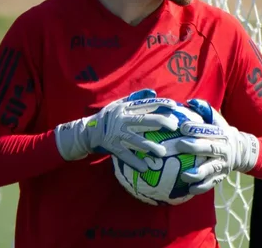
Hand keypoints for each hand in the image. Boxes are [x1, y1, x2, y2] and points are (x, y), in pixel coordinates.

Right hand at [54, 89, 180, 171]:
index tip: (174, 105)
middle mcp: (120, 119)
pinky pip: (124, 155)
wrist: (86, 131)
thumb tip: (153, 93)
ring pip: (135, 140)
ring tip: (162, 152)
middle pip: (142, 120)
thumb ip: (135, 98)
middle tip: (174, 126)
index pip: (145, 105)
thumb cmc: (107, 117)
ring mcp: (116, 134)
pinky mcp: (111, 147)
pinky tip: (145, 168)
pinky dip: (134, 162)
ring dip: (149, 146)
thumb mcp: (118, 104)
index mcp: (124, 108)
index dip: (160, 104)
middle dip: (159, 122)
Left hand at [177, 99, 259, 194]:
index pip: (209, 130)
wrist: (243, 152)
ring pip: (211, 169)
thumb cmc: (222, 133)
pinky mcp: (221, 177)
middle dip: (194, 147)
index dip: (197, 128)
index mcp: (222, 134)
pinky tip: (189, 189)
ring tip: (185, 175)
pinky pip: (211, 184)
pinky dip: (201, 187)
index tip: (182, 127)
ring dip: (198, 172)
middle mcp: (224, 149)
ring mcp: (223, 164)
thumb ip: (205, 110)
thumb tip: (190, 102)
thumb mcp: (218, 120)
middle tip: (179, 145)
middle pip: (210, 148)